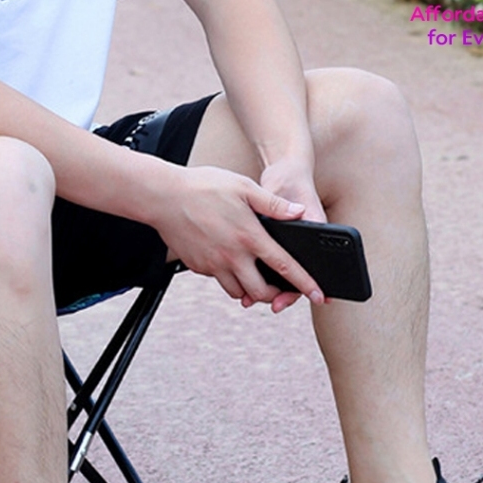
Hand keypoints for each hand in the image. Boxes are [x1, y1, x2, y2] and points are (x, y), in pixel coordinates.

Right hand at [153, 165, 325, 308]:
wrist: (162, 197)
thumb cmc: (203, 187)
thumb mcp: (243, 187)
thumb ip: (273, 204)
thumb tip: (299, 212)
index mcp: (249, 237)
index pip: (285, 267)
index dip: (305, 284)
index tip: (319, 296)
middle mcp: (232, 256)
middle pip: (261, 292)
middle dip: (275, 295)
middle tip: (280, 289)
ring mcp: (213, 264)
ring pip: (238, 292)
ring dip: (250, 290)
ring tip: (254, 277)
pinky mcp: (198, 266)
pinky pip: (218, 280)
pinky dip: (228, 277)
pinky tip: (228, 260)